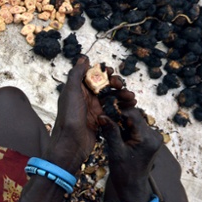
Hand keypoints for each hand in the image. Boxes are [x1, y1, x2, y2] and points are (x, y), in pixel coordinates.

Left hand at [45, 55, 128, 172]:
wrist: (71, 144)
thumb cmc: (69, 117)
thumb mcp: (71, 92)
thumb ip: (76, 74)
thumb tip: (83, 57)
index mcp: (77, 89)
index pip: (92, 75)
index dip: (102, 71)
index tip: (111, 71)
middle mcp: (85, 98)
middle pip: (104, 85)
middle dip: (114, 83)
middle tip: (120, 85)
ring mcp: (93, 109)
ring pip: (111, 97)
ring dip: (122, 94)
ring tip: (131, 97)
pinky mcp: (101, 120)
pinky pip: (114, 110)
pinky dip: (123, 106)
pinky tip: (132, 105)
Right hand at [98, 108, 162, 187]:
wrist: (133, 187)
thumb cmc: (124, 173)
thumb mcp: (115, 151)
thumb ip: (111, 132)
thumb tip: (102, 115)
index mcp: (148, 138)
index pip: (133, 114)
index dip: (118, 111)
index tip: (104, 112)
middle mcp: (154, 135)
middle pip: (134, 117)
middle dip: (119, 118)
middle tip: (105, 122)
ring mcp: (154, 137)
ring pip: (134, 121)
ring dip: (121, 123)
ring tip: (110, 131)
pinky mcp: (150, 139)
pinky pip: (136, 127)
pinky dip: (126, 129)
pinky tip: (118, 136)